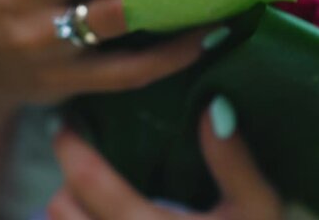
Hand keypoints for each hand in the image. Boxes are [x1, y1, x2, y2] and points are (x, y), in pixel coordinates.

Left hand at [49, 109, 281, 219]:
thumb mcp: (258, 212)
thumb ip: (235, 165)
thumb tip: (213, 109)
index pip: (87, 181)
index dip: (70, 146)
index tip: (66, 124)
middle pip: (60, 209)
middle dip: (67, 180)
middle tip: (88, 162)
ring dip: (71, 210)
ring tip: (94, 196)